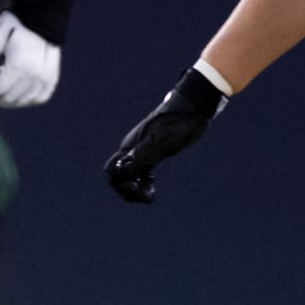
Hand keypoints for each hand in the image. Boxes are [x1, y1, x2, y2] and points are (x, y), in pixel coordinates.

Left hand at [0, 10, 59, 106]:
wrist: (41, 16)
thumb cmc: (15, 24)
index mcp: (21, 65)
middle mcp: (36, 75)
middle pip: (9, 98)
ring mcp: (46, 79)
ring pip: (22, 101)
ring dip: (7, 99)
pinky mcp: (52, 79)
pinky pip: (37, 98)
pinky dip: (24, 98)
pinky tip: (15, 90)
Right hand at [103, 66, 226, 203]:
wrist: (193, 107)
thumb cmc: (178, 122)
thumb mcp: (161, 142)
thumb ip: (141, 156)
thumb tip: (123, 170)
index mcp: (130, 147)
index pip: (112, 170)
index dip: (119, 185)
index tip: (137, 190)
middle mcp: (132, 150)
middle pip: (118, 176)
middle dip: (127, 190)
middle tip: (146, 198)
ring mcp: (141, 151)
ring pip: (129, 175)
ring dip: (135, 189)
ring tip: (150, 195)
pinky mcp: (152, 152)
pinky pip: (140, 171)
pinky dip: (143, 182)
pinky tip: (152, 187)